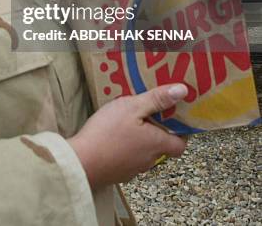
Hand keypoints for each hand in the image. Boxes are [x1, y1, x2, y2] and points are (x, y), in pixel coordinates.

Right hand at [67, 84, 187, 189]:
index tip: (172, 117)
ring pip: (142, 152)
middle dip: (155, 130)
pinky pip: (126, 158)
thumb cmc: (108, 132)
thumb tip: (182, 91)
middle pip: (160, 146)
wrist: (81, 162)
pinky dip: (123, 148)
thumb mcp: (132, 107)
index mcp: (157, 144)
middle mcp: (149, 160)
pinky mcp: (117, 173)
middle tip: (144, 113)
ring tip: (124, 122)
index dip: (180, 132)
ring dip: (138, 139)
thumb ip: (157, 99)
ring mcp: (132, 169)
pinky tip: (110, 137)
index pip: (180, 144)